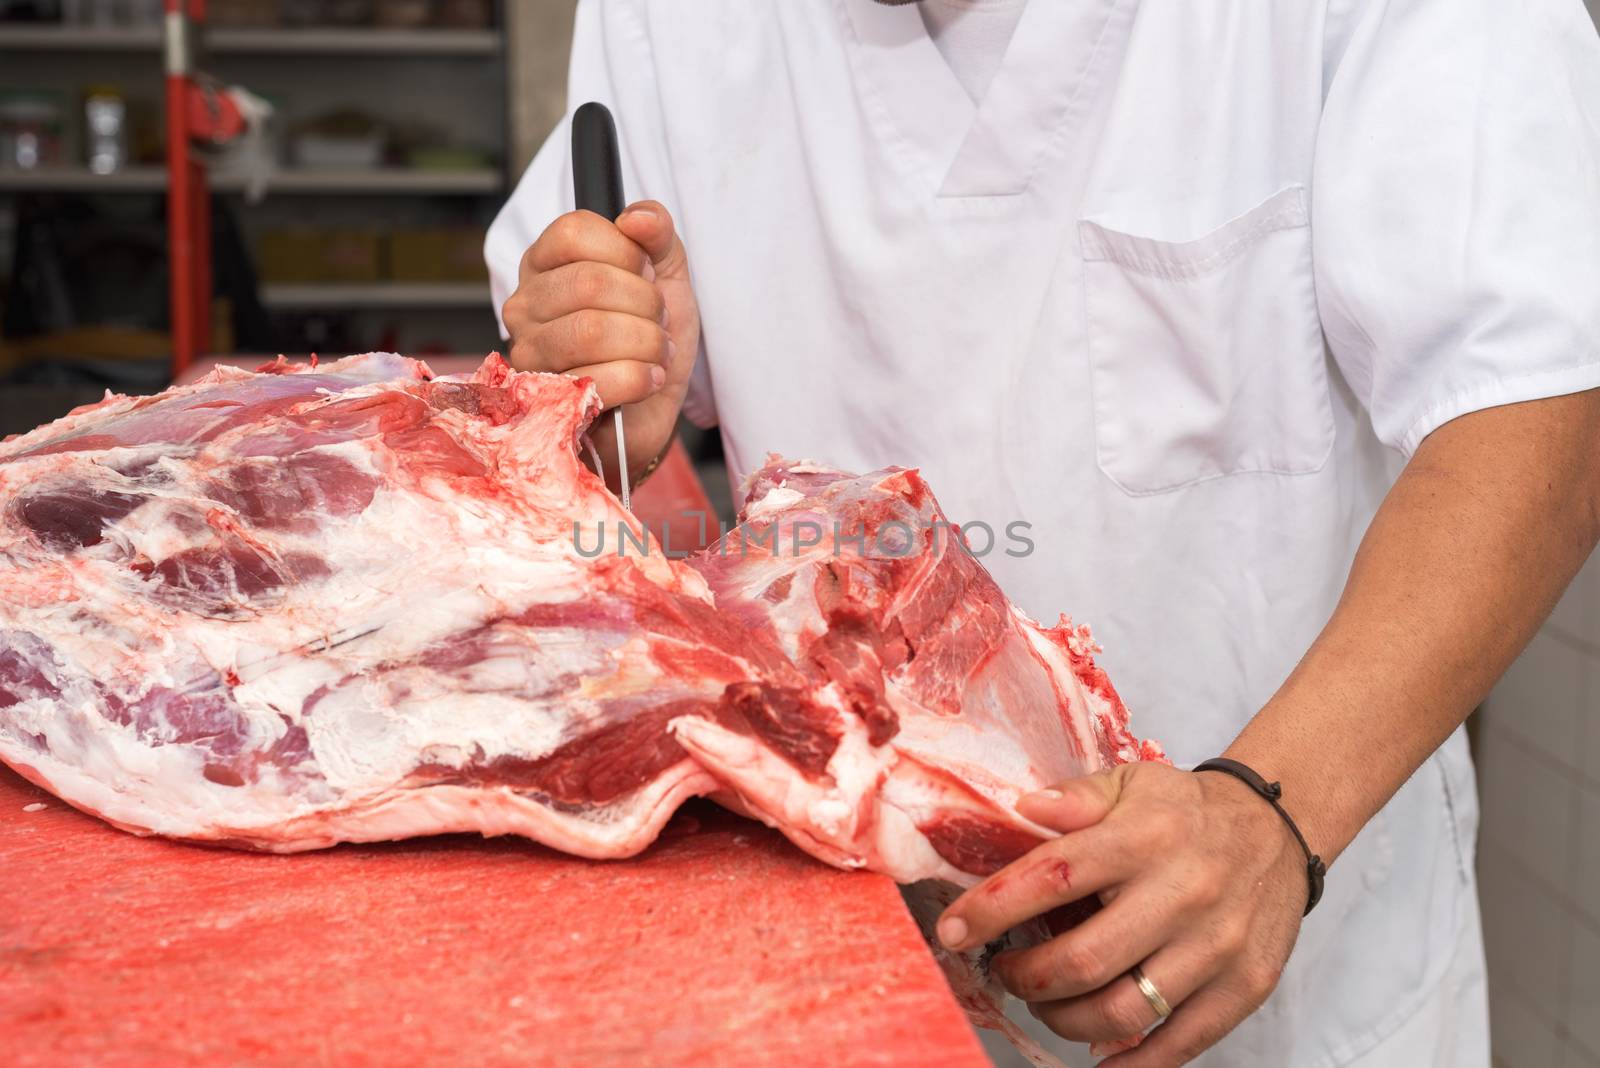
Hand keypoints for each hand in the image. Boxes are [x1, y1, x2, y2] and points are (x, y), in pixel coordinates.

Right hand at [501, 200, 699, 487]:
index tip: (646, 273)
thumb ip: (657, 233)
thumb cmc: (647, 335)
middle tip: (658, 320)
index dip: (626, 251)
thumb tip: (639, 217)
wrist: (653, 405)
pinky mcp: (547, 402)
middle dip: (645, 302)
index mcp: (544, 264)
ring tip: (656, 351)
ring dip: (646, 342)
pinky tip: (648, 379)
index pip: (574, 232)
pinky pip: (599, 379)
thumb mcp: (666, 272)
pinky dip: (641, 378)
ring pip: (592, 332)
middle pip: (588, 283)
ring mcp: (529, 355)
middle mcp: (525, 306)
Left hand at [935, 762, 1307, 1065]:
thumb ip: (1075, 798)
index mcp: (1143, 838)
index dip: (992, 909)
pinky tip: (1097, 1051)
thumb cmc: (1186, 811)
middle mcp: (1181, 893)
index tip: (953, 930)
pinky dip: (1131, 1061)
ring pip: (1123, 1010)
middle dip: (1025, 977)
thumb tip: (1021, 807)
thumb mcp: (1130, 783)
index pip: (1052, 877)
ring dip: (1064, 1019)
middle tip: (1005, 971)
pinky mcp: (1245, 987)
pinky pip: (1179, 1043)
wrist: (1279, 829)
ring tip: (1046, 1003)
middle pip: (1082, 960)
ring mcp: (1216, 946)